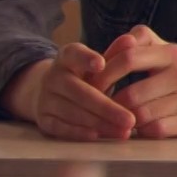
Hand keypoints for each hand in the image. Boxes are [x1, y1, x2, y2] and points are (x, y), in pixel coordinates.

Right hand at [2, 45, 135, 141]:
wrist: (52, 92)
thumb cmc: (85, 77)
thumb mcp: (97, 63)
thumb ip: (115, 54)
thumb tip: (133, 40)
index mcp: (67, 57)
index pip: (74, 54)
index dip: (87, 58)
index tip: (101, 64)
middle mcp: (53, 76)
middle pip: (79, 92)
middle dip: (106, 108)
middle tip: (131, 119)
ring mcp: (45, 98)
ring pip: (72, 112)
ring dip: (99, 123)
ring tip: (124, 131)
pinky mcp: (43, 118)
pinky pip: (60, 128)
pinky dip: (79, 133)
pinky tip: (98, 136)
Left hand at [100, 25, 176, 137]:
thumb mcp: (172, 51)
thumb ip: (141, 43)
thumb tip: (110, 48)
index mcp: (173, 52)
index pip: (128, 58)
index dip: (104, 74)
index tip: (90, 85)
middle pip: (130, 94)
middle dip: (111, 105)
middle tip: (101, 111)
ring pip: (141, 116)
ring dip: (126, 121)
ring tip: (121, 120)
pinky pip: (156, 131)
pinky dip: (144, 132)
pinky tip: (142, 128)